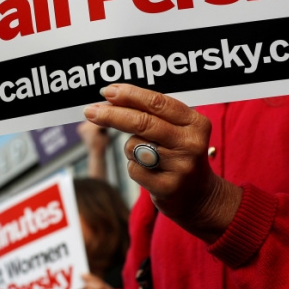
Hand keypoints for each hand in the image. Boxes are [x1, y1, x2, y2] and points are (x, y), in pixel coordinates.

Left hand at [83, 84, 241, 242]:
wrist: (199, 197)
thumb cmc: (178, 156)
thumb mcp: (177, 131)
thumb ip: (152, 114)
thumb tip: (111, 97)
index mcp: (196, 122)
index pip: (157, 102)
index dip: (129, 95)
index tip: (107, 90)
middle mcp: (191, 143)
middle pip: (142, 122)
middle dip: (111, 114)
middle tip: (90, 110)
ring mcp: (181, 167)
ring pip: (133, 146)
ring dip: (130, 149)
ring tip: (149, 158)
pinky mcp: (168, 187)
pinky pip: (133, 168)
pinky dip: (134, 168)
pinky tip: (151, 174)